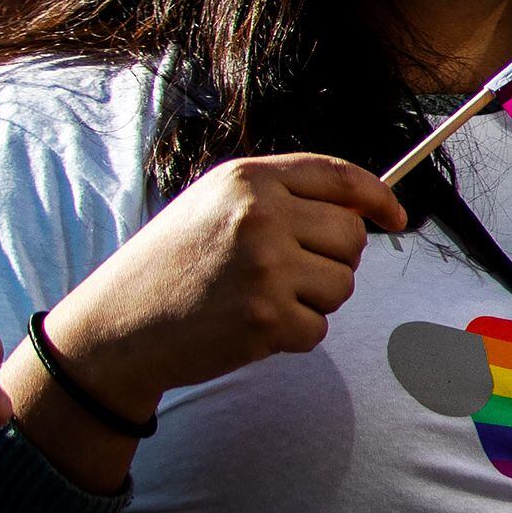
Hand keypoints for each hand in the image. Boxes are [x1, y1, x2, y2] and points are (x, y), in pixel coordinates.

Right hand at [17, 156, 407, 481]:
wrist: (114, 329)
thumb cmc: (171, 268)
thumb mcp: (213, 208)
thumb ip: (280, 200)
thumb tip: (361, 213)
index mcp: (247, 180)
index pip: (340, 177)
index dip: (378, 198)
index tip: (396, 218)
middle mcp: (259, 216)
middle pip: (351, 237)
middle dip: (332, 261)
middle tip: (284, 276)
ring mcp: (264, 267)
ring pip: (341, 285)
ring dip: (311, 300)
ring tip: (255, 299)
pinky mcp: (266, 318)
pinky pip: (319, 328)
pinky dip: (293, 335)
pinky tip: (248, 327)